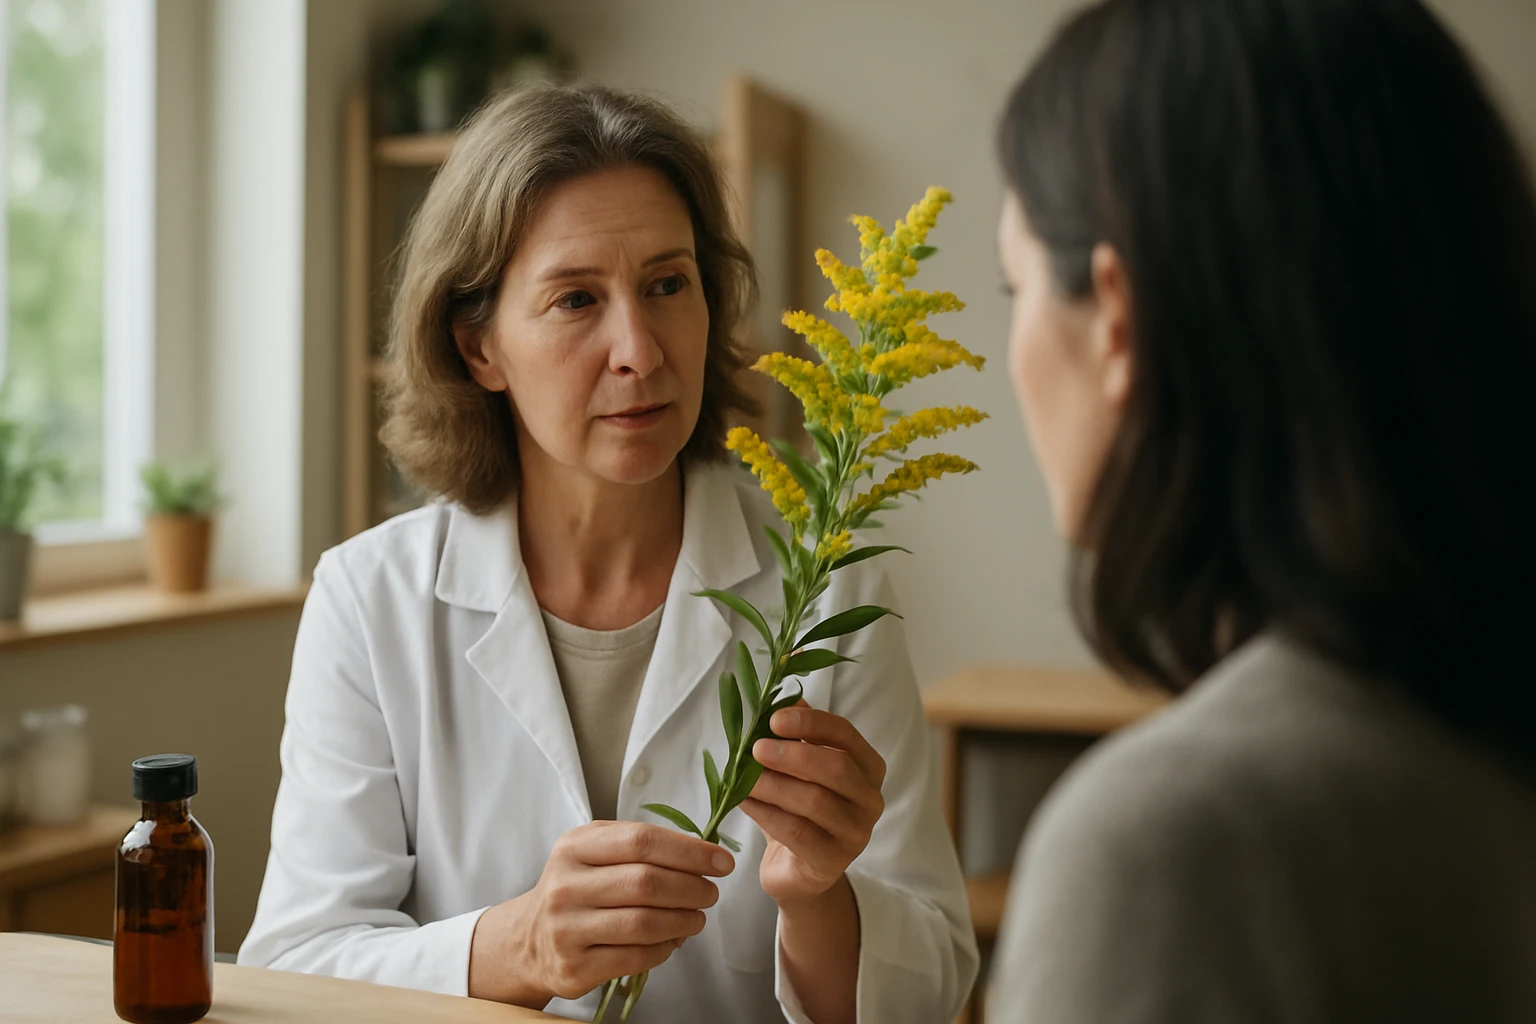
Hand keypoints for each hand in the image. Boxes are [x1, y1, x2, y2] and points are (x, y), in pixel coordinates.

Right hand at [468, 820, 734, 1007]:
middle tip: (710, 893)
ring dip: (684, 920)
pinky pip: (636, 957)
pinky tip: (672, 940)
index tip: (721, 861)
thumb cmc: (577, 889)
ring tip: (697, 918)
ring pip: (644, 923)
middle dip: (692, 888)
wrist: (528, 940)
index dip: (689, 851)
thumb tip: (703, 854)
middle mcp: (566, 886)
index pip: (641, 841)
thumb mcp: (594, 852)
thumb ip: (640, 845)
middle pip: (646, 882)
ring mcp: (567, 929)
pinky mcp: (575, 967)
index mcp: (575, 847)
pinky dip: (665, 949)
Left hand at [743, 704, 886, 905]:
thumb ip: (794, 736)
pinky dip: (766, 813)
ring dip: (773, 785)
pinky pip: (797, 832)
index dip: (810, 723)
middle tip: (756, 748)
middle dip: (793, 755)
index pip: (845, 735)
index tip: (774, 719)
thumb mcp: (798, 768)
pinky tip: (743, 802)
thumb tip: (779, 700)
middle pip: (837, 768)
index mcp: (868, 767)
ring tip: (742, 778)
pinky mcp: (832, 861)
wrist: (797, 869)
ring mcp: (856, 834)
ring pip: (815, 801)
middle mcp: (870, 799)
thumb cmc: (798, 808)